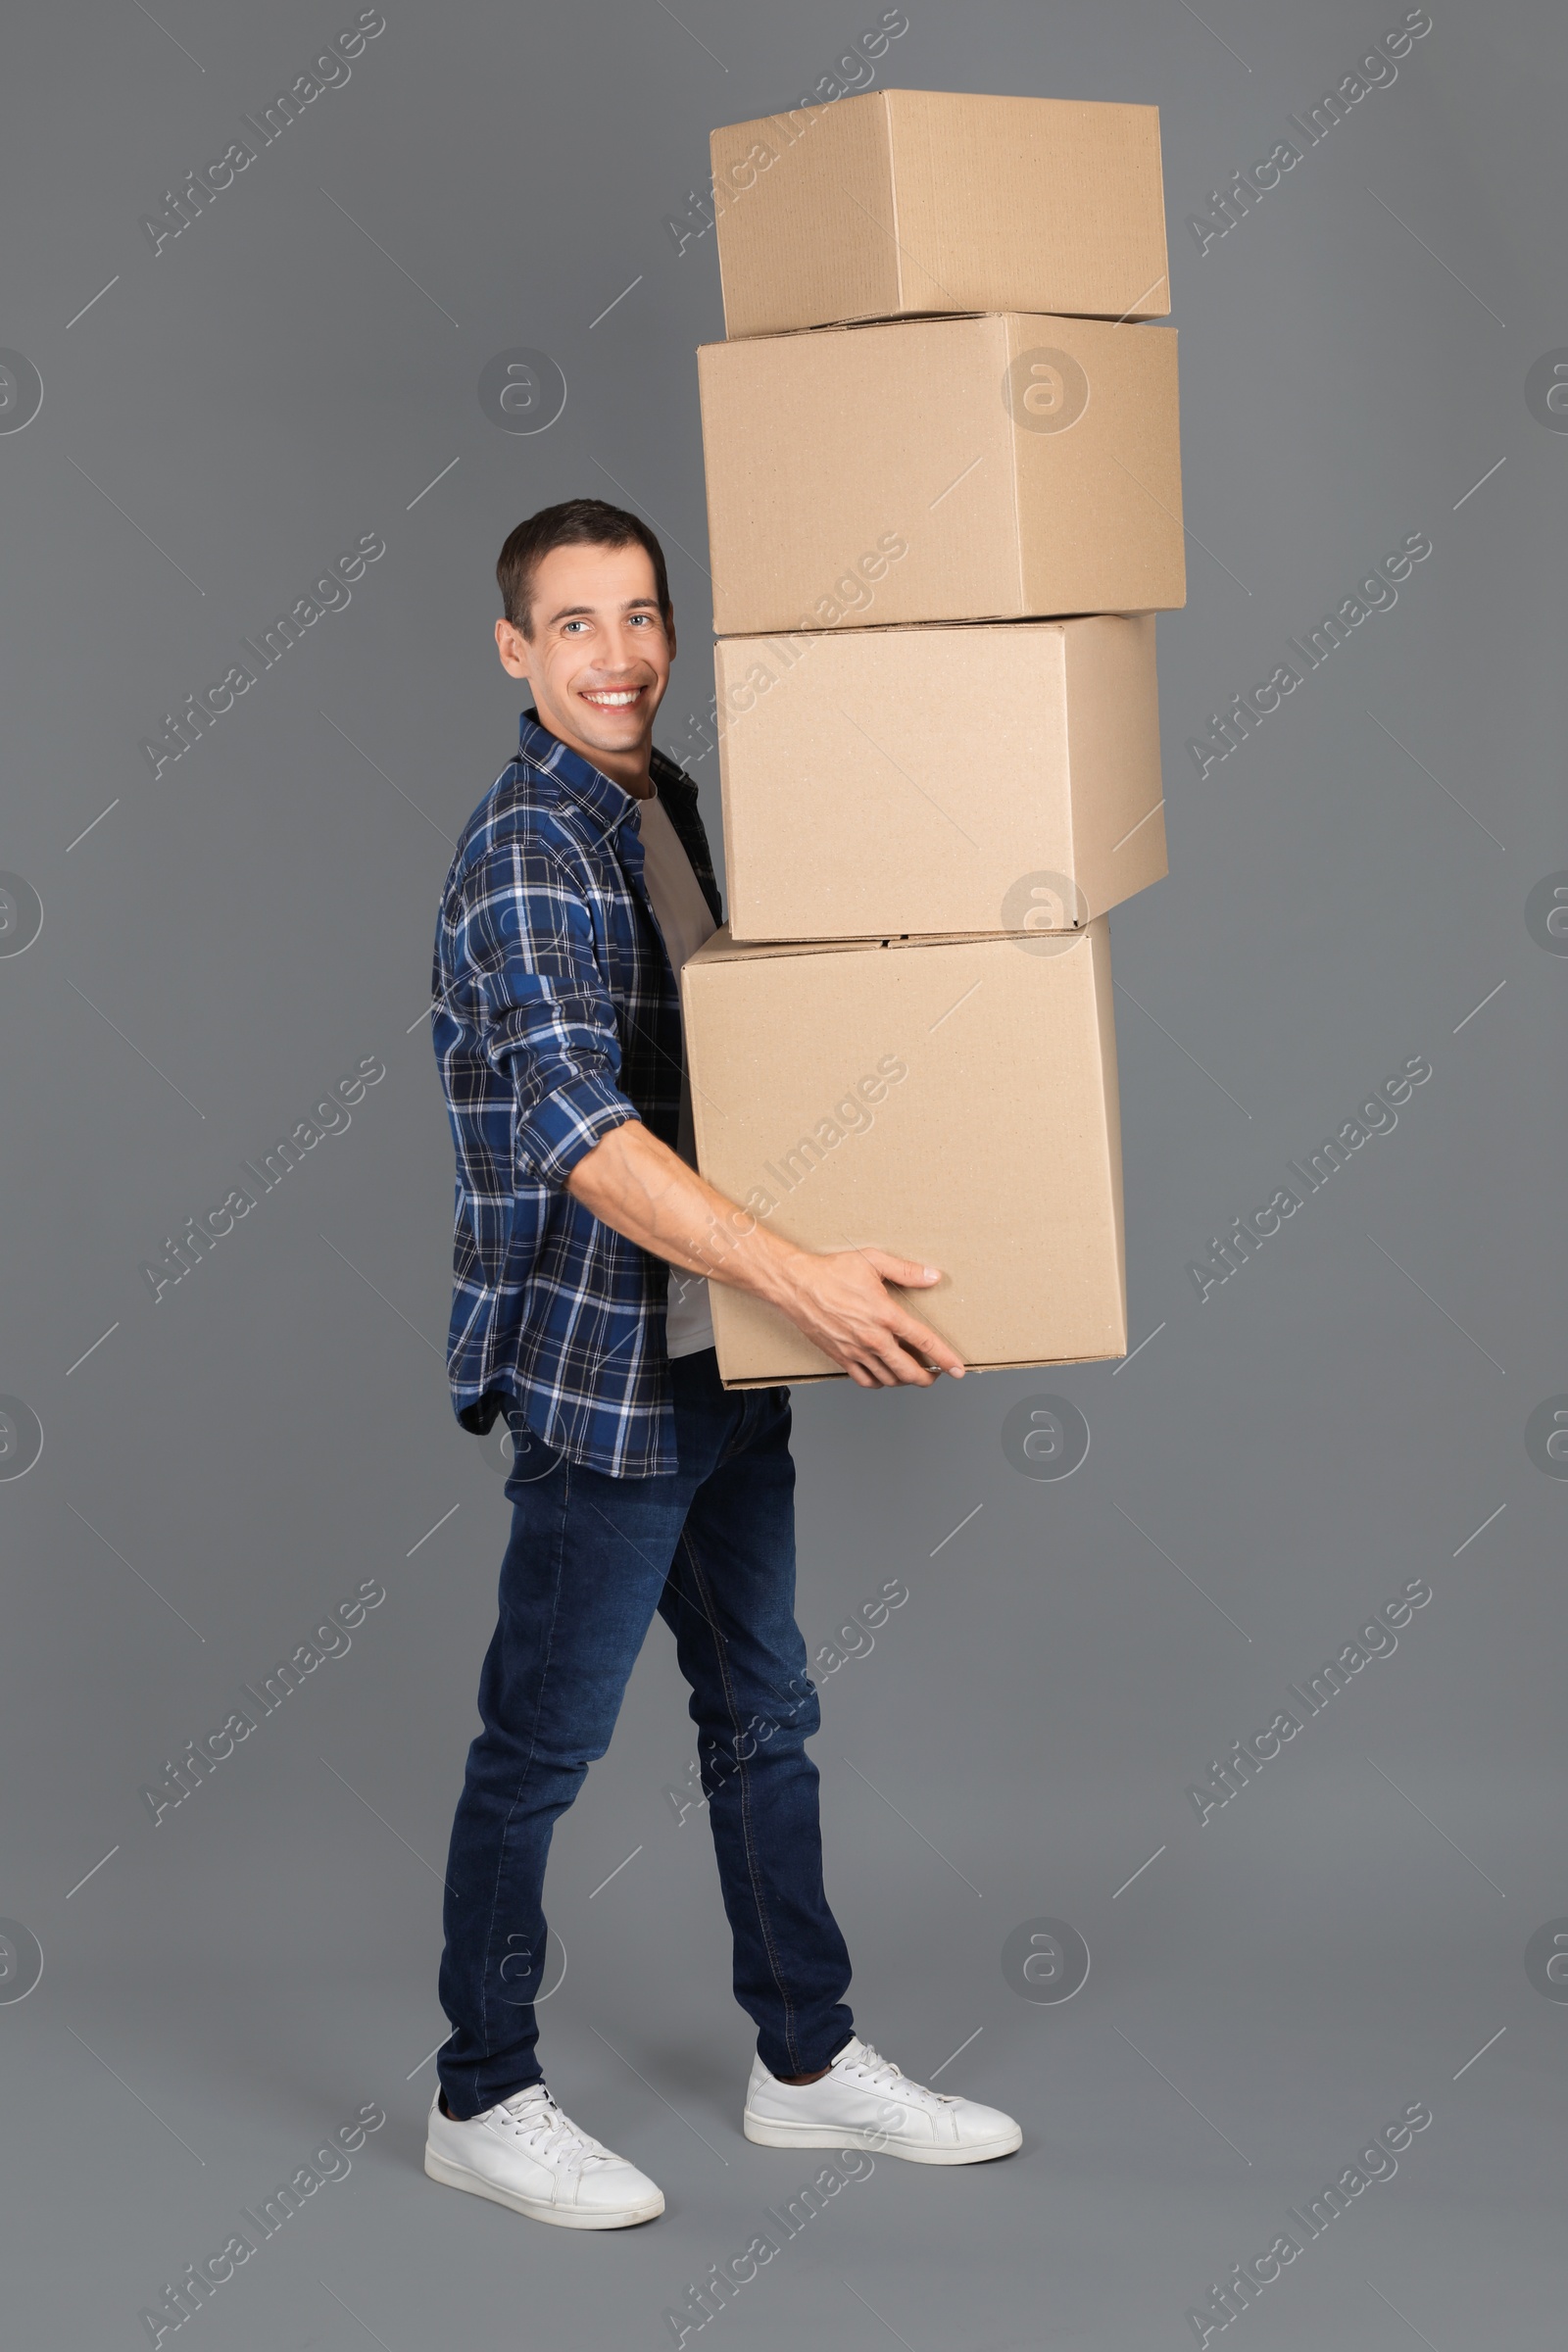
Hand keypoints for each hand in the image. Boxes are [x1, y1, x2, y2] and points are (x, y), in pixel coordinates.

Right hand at [773, 1246, 965, 1388]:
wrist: (796, 1285)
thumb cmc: (832, 1271)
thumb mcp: (872, 1261)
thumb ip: (906, 1271)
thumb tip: (933, 1276)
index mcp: (885, 1315)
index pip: (925, 1342)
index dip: (945, 1358)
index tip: (958, 1369)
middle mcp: (873, 1338)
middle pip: (908, 1371)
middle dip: (927, 1378)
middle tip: (934, 1376)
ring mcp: (855, 1351)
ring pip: (888, 1379)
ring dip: (904, 1381)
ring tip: (911, 1375)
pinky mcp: (840, 1356)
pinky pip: (864, 1380)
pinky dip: (878, 1383)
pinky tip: (883, 1376)